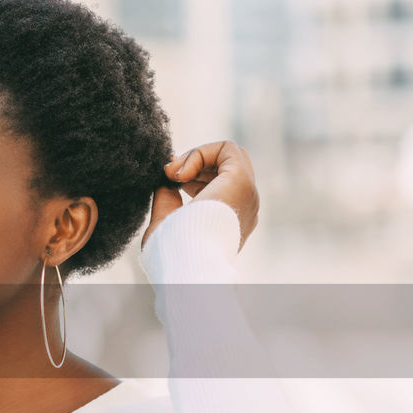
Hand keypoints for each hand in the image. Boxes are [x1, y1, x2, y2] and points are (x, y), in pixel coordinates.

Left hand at [140, 140, 259, 252]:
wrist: (184, 264)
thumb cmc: (173, 253)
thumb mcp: (166, 223)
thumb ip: (167, 200)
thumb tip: (165, 180)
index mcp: (230, 219)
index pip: (219, 183)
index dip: (192, 173)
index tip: (168, 179)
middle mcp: (244, 206)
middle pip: (227, 166)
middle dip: (196, 162)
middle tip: (170, 174)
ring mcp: (247, 194)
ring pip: (229, 155)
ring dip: (196, 156)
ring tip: (173, 174)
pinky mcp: (241, 181)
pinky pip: (227, 149)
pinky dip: (200, 153)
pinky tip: (180, 173)